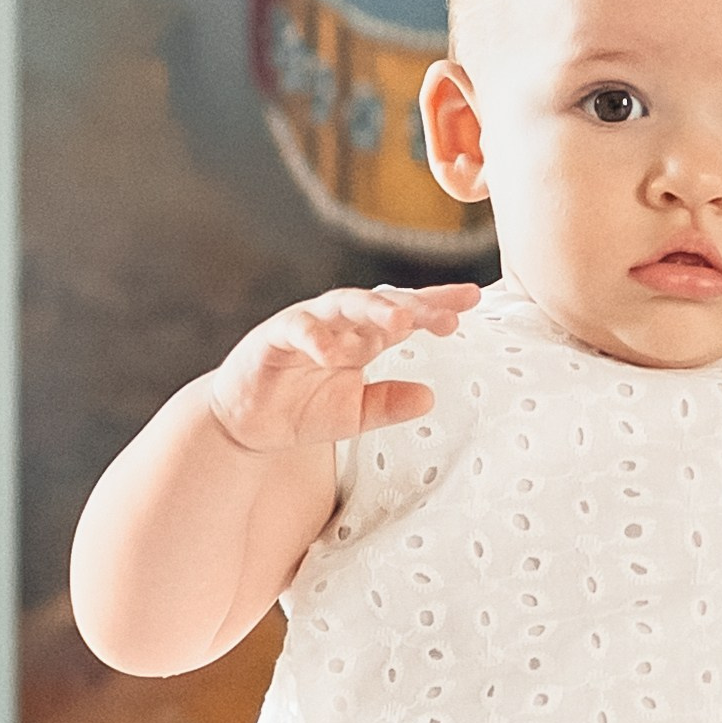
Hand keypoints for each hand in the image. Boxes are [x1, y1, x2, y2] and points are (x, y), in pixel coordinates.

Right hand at [205, 284, 478, 454]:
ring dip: (371, 311)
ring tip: (398, 324)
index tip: (474, 298)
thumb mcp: (356, 415)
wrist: (247, 423)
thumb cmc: (304, 410)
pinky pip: (298, 329)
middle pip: (383, 303)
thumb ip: (389, 404)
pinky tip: (333, 351)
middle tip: (446, 318)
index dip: (438, 304)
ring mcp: (307, 325)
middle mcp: (340, 323)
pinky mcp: (274, 336)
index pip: (408, 314)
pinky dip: (316, 337)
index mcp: (365, 337)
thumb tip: (429, 399)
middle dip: (415, 307)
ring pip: (343, 304)